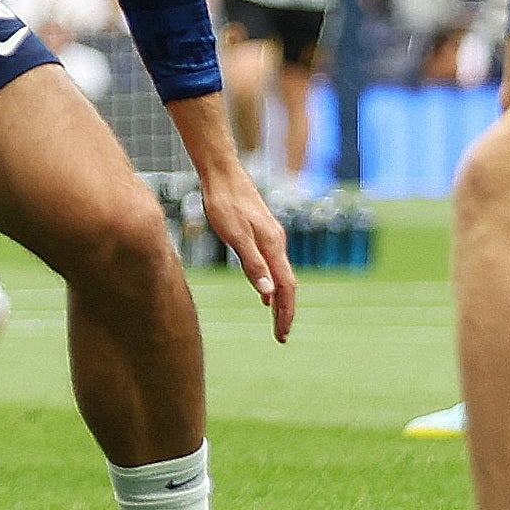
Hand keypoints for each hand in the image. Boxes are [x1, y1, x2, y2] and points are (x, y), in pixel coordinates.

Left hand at [192, 153, 298, 341]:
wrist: (222, 172)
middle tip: (281, 337)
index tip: (282, 336)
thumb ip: (253, 264)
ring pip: (281, 275)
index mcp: (273, 246)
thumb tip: (268, 294)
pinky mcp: (261, 232)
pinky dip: (273, 284)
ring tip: (276, 321)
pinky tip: (265, 292)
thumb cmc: (225, 203)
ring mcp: (270, 237)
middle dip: (286, 312)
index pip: (286, 288)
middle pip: (287, 284)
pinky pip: (274, 265)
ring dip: (280, 300)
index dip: (286, 314)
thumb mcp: (235, 236)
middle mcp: (276, 243)